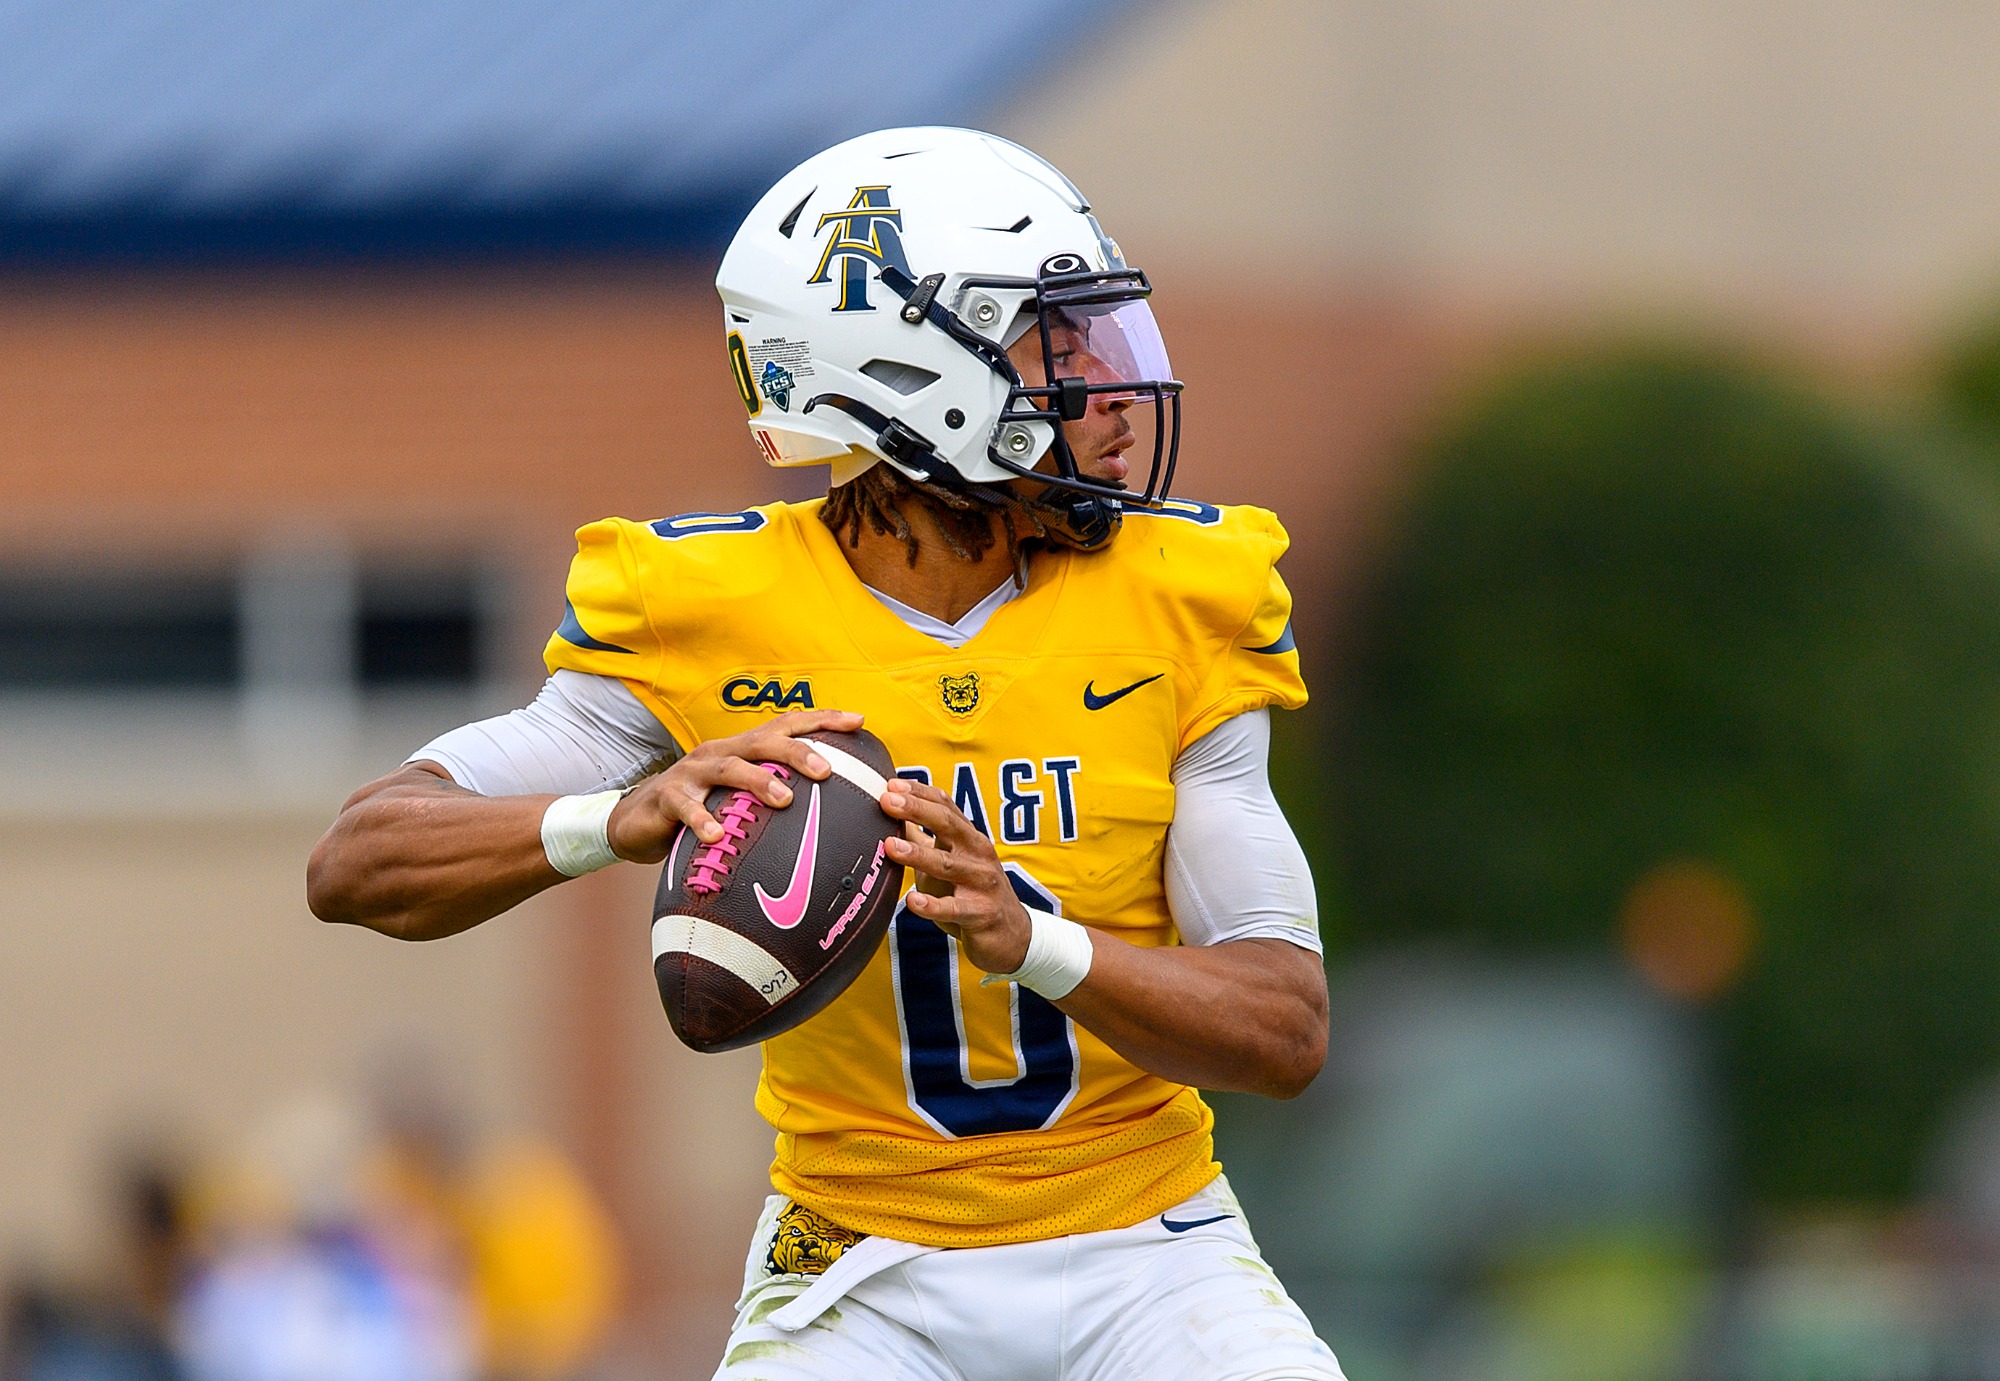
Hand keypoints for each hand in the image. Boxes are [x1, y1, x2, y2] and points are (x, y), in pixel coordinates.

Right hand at [606, 709, 864, 863]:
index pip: (788, 726)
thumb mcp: (740, 799)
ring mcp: (693, 772)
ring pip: (729, 768)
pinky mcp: (668, 797)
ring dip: (758, 781)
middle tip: (827, 771)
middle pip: (764, 741)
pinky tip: (717, 836)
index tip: (859, 721)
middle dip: (797, 751)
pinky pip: (686, 806)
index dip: (823, 720)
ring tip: (783, 800)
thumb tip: (834, 815)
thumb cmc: (702, 808)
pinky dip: (702, 820)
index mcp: (744, 749)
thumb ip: (775, 798)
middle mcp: (721, 752)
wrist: (637, 820)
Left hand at [880, 779, 1032, 974]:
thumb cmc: (972, 893)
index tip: (891, 784)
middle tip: (888, 800)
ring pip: (948, 865)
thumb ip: (924, 840)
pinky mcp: (982, 913)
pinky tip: (913, 902)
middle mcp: (978, 854)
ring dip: (918, 854)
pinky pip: (955, 908)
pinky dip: (933, 905)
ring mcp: (982, 883)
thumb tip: (891, 814)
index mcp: (968, 837)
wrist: (1012, 935)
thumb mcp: (949, 861)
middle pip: (947, 824)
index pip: (945, 806)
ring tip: (891, 846)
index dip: (919, 792)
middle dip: (917, 810)